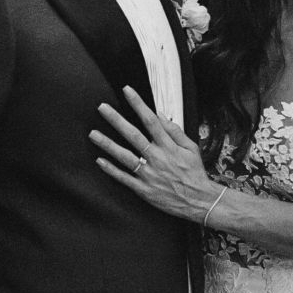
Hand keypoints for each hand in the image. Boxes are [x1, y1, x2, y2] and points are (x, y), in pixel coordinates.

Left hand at [89, 86, 218, 222]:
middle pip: (133, 135)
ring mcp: (149, 174)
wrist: (199, 201)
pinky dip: (111, 169)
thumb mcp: (191, 148)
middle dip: (116, 120)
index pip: (150, 120)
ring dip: (107, 144)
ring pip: (124, 157)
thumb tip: (160, 115)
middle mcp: (157, 158)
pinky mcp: (144, 189)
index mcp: (168, 146)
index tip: (127, 91)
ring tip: (93, 134)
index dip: (138, 104)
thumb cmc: (194, 173)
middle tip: (102, 108)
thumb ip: (175, 131)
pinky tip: (100, 160)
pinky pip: (124, 178)